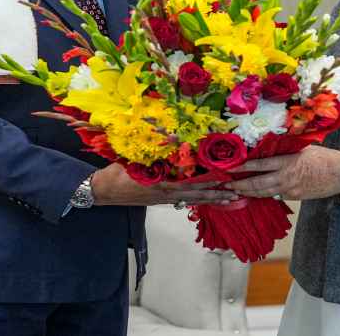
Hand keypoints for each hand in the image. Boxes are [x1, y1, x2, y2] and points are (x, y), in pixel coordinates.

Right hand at [90, 163, 237, 206]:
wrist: (103, 190)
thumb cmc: (118, 173)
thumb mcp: (135, 161)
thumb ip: (154, 155)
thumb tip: (172, 140)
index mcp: (162, 182)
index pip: (191, 182)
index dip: (208, 180)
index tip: (225, 177)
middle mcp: (166, 192)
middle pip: (197, 194)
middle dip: (216, 193)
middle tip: (236, 193)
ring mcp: (164, 198)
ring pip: (192, 199)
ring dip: (211, 199)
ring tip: (229, 200)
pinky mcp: (161, 200)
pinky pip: (183, 201)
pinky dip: (197, 200)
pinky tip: (207, 201)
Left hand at [224, 145, 339, 200]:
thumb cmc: (324, 157)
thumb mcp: (303, 148)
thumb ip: (286, 149)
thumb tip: (270, 147)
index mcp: (286, 162)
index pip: (259, 165)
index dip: (243, 167)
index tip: (230, 168)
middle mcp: (285, 177)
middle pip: (257, 184)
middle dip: (240, 185)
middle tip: (226, 185)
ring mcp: (290, 190)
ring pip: (264, 193)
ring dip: (248, 193)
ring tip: (236, 191)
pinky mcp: (294, 197)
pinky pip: (275, 196)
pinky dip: (263, 195)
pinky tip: (255, 195)